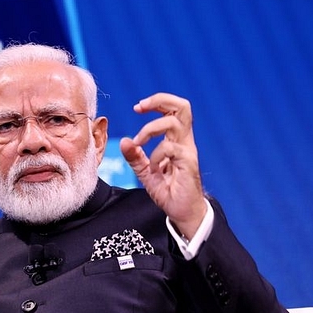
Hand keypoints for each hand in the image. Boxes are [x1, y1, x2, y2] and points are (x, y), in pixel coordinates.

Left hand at [120, 92, 206, 238]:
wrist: (182, 212)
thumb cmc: (168, 191)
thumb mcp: (145, 172)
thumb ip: (135, 157)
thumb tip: (124, 141)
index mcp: (176, 139)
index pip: (173, 109)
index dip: (157, 102)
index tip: (137, 107)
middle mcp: (184, 141)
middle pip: (182, 106)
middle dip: (159, 100)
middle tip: (139, 107)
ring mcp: (187, 151)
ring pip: (174, 122)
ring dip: (150, 129)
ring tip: (139, 143)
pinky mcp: (188, 163)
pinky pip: (170, 148)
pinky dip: (156, 154)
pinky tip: (153, 168)